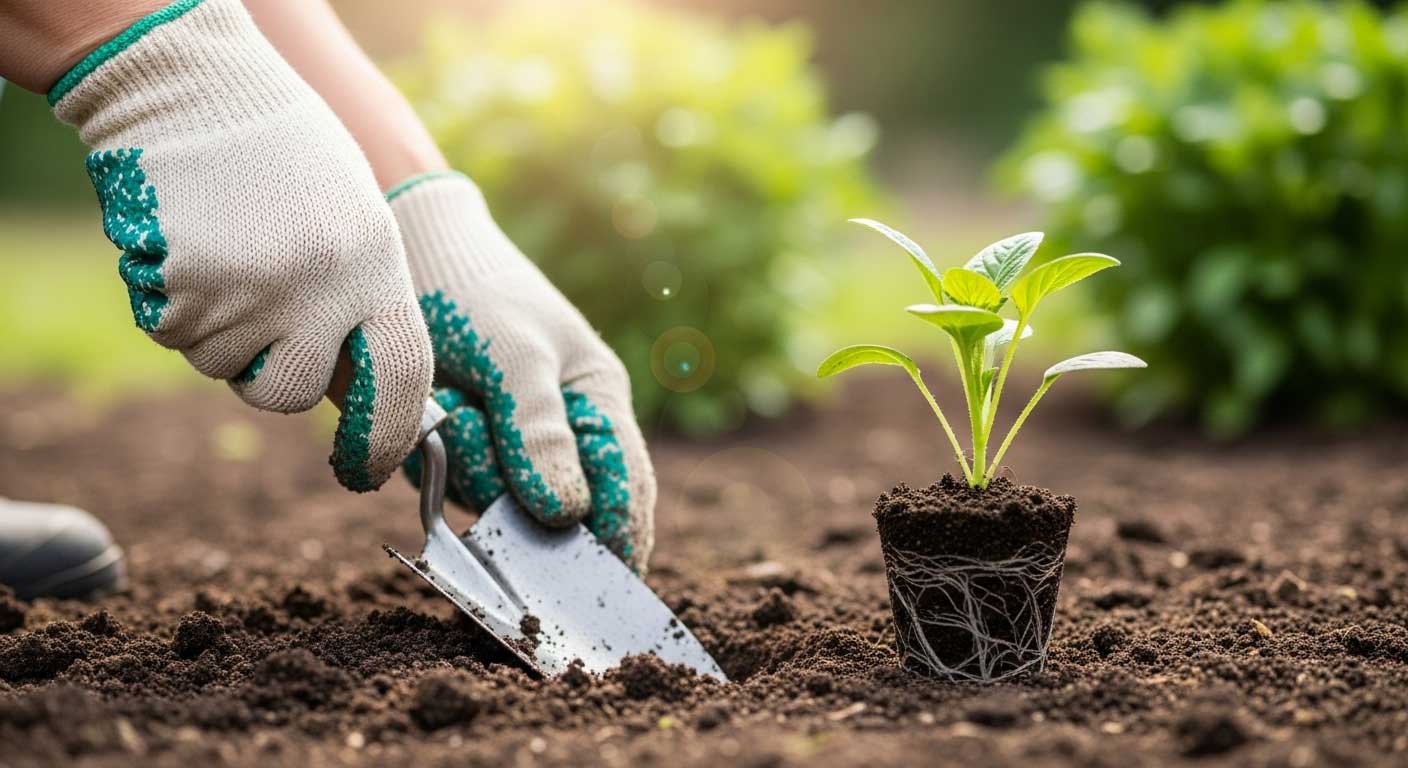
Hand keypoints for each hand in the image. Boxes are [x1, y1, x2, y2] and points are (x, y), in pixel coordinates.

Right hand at [50, 0, 431, 490]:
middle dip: (271, 380)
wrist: (195, 84)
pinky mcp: (181, 285)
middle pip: (291, 394)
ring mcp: (249, 290)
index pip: (402, 380)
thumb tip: (364, 398)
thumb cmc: (286, 156)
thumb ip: (363, 304)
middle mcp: (320, 288)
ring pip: (223, 366)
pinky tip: (191, 244)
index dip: (386, 438)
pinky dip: (176, 305)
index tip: (369, 470)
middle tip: (260, 323)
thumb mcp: (355, 222)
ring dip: (219, 332)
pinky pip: (174, 333)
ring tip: (228, 252)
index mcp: (377, 267)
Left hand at [389, 172, 654, 569]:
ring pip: (497, 504)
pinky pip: (452, 486)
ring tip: (452, 402)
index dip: (617, 539)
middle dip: (523, 497)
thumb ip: (540, 432)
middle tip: (491, 452)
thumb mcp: (516, 355)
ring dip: (470, 467)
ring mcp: (508, 446)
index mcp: (598, 404)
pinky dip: (437, 458)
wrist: (403, 253)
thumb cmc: (478, 291)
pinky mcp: (460, 450)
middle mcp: (559, 434)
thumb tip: (565, 515)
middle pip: (560, 512)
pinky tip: (434, 410)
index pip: (625, 488)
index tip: (600, 586)